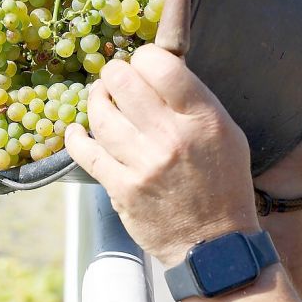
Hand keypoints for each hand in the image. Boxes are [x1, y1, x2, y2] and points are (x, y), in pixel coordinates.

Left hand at [65, 44, 258, 267]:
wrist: (214, 245)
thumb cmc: (223, 185)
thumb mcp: (226, 134)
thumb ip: (194, 102)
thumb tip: (155, 72)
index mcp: (203, 119)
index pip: (162, 65)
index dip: (144, 57)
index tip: (141, 64)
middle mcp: (172, 137)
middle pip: (123, 81)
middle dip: (114, 74)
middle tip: (115, 79)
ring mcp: (144, 164)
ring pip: (100, 114)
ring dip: (96, 101)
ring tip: (100, 99)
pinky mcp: (122, 188)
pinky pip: (85, 152)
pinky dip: (75, 137)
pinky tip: (76, 131)